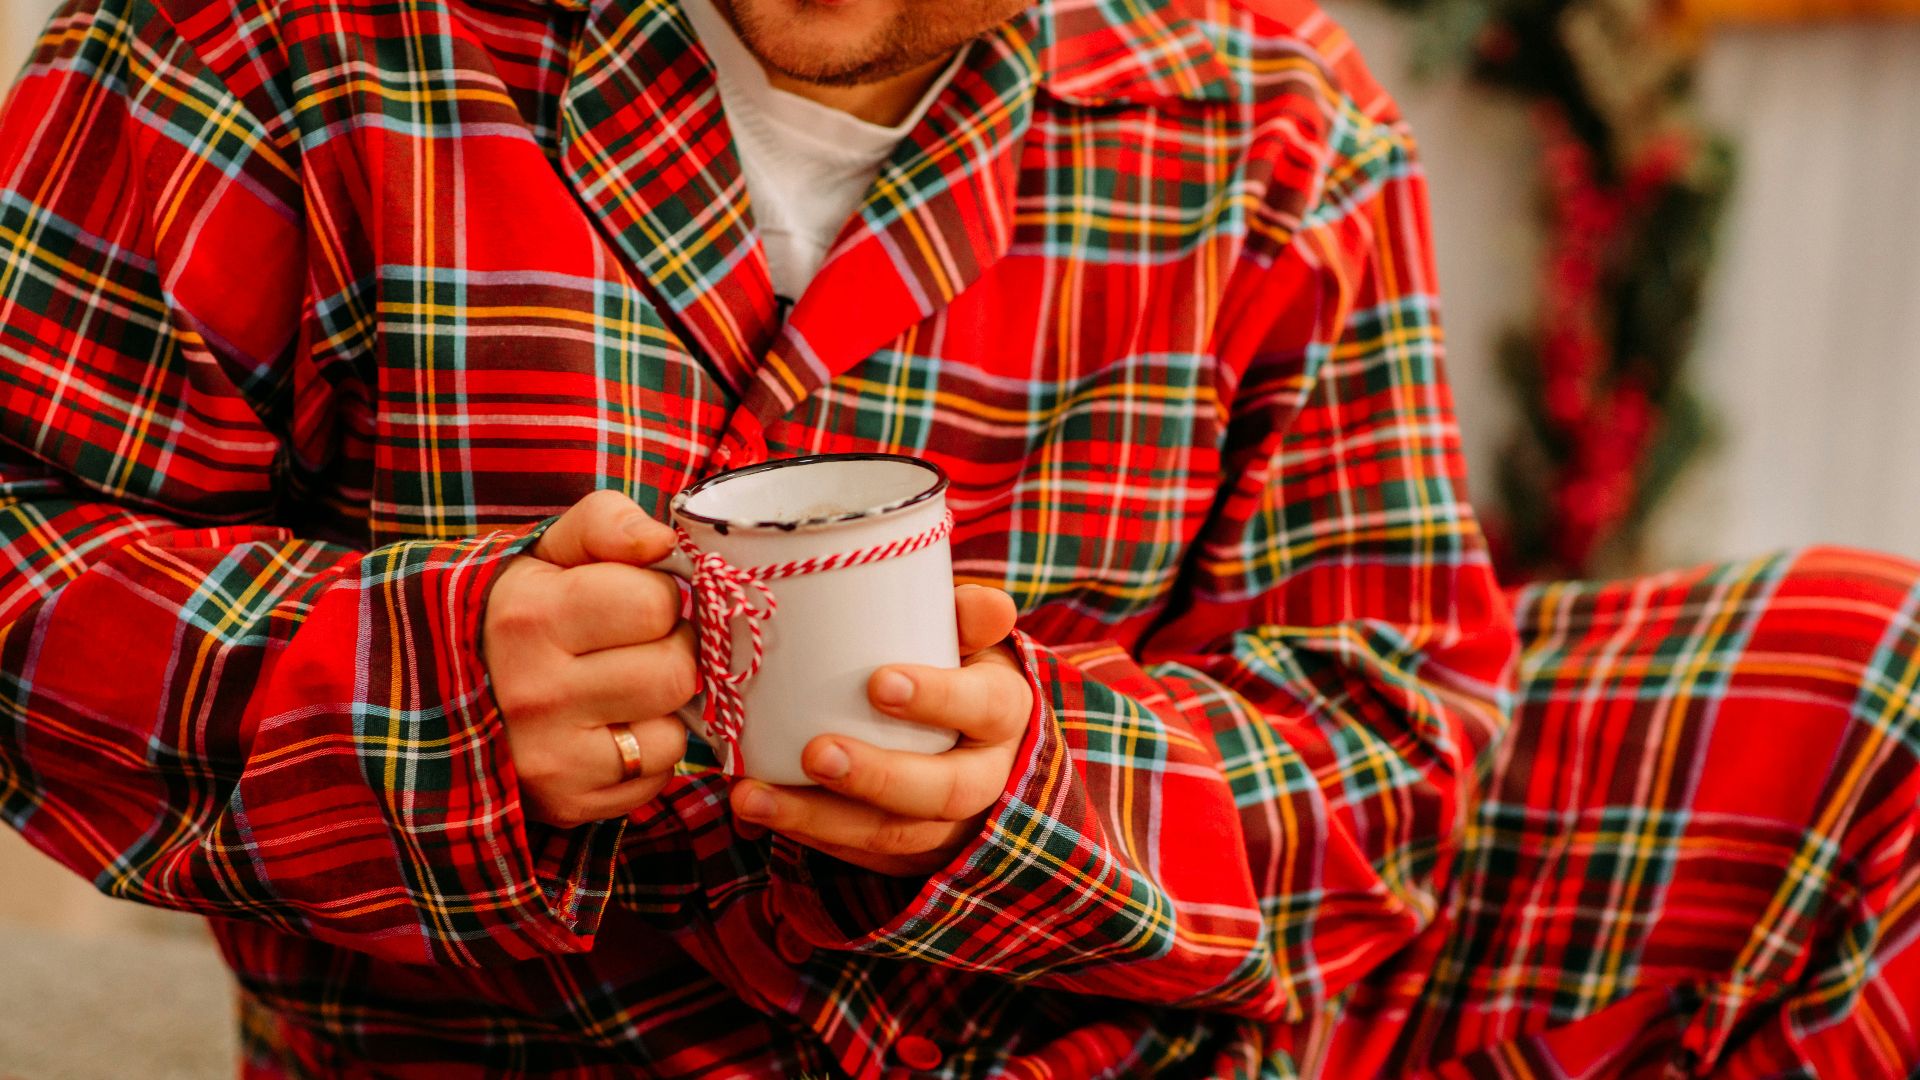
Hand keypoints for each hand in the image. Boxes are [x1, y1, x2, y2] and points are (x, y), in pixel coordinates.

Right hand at [485, 490, 696, 827]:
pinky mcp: (566, 804)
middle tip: (637, 648)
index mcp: (529, 617)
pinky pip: (655, 778)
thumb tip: (663, 542)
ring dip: (660, 709)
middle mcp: (535, 694)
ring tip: (622, 690)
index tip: (630, 602)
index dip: (656, 597)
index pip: (653, 604)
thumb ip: (606, 524)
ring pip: (671, 733)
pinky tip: (609, 730)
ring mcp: (549, 758)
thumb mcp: (546, 550)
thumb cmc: (515, 612)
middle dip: (668, 652)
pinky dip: (646, 754)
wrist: (438, 696)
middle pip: (673, 673)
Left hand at [729, 585, 1032, 876]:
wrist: (959, 727)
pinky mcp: (908, 851)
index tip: (877, 682)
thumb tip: (990, 606)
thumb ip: (966, 615)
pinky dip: (809, 836)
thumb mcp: (965, 634)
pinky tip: (760, 815)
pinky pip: (861, 855)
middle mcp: (987, 777)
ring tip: (753, 797)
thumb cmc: (950, 664)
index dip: (937, 699)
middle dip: (877, 776)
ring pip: (895, 834)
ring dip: (820, 819)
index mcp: (1004, 713)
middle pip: (944, 790)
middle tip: (815, 753)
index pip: (984, 707)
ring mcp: (949, 824)